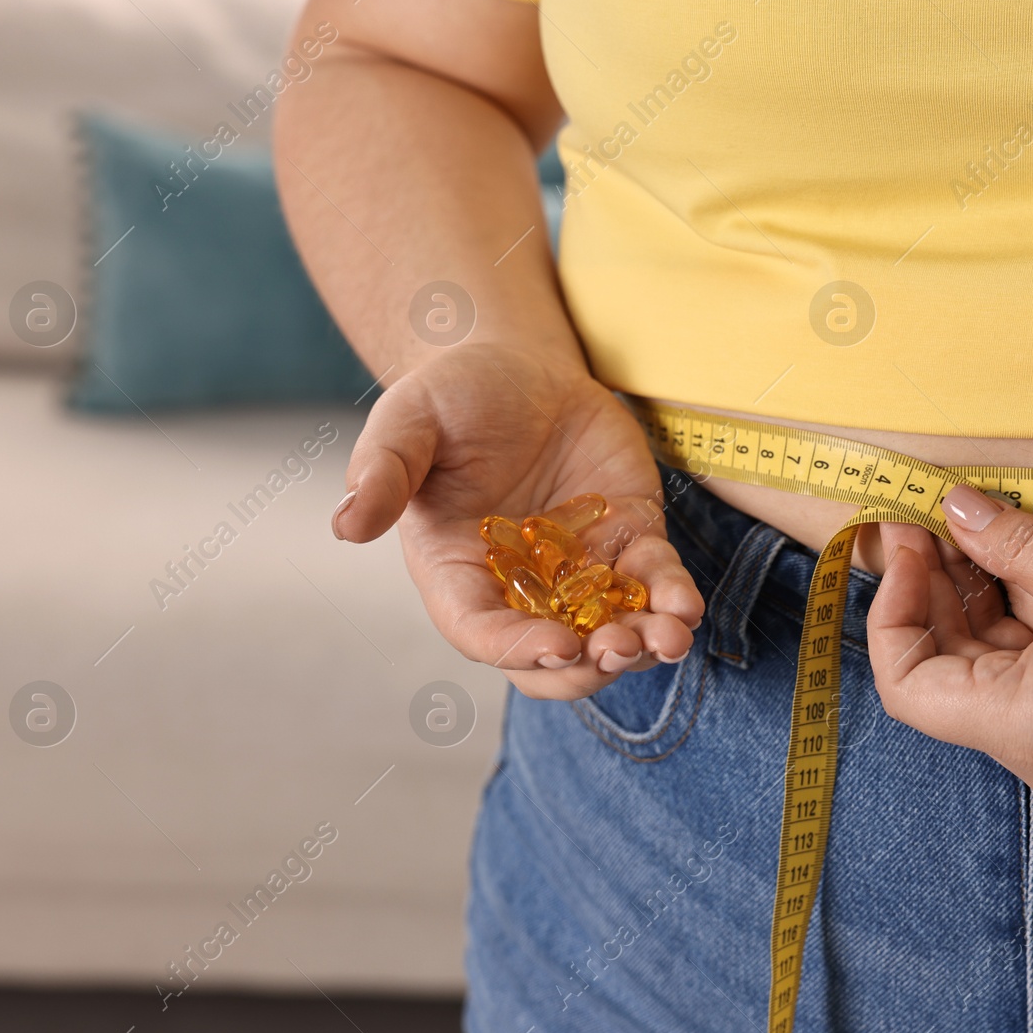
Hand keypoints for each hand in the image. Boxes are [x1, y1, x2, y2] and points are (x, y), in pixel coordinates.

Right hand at [333, 343, 703, 698]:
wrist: (516, 367)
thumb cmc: (451, 397)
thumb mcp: (408, 421)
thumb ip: (382, 471)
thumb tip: (346, 524)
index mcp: (457, 574)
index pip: (481, 632)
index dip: (519, 650)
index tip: (559, 647)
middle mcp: (519, 590)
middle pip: (551, 660)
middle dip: (588, 666)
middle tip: (620, 648)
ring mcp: (578, 574)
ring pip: (610, 635)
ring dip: (641, 646)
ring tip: (669, 639)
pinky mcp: (628, 544)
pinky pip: (654, 585)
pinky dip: (673, 601)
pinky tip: (687, 607)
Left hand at [866, 484, 1032, 797]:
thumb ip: (1009, 541)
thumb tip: (950, 507)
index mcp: (1019, 731)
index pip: (906, 686)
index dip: (891, 611)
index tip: (903, 541)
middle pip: (946, 664)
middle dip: (933, 585)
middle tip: (927, 511)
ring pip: (990, 654)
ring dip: (976, 586)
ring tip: (974, 516)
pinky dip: (1021, 600)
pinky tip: (1023, 544)